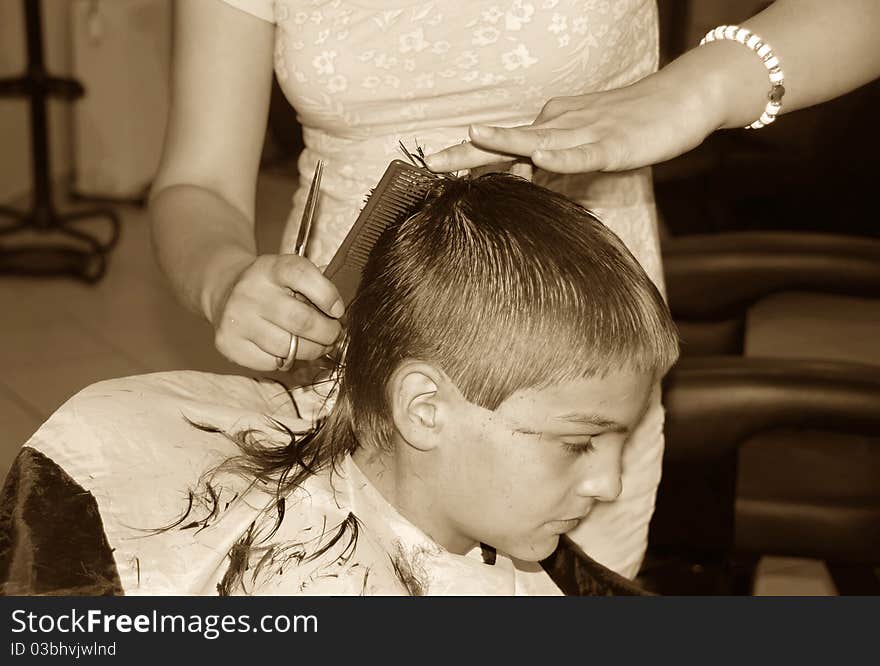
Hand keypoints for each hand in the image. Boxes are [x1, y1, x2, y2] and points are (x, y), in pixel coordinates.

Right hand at [212, 254, 344, 370]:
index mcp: (270, 267)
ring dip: (312, 351)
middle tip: (334, 334)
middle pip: (302, 321)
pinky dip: (286, 361)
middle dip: (328, 333)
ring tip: (317, 345)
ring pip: (289, 348)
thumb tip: (338, 315)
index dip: (327, 295)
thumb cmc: (270, 285)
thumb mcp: (290, 272)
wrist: (224, 289)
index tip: (338, 310)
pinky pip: (271, 363)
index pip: (302, 275)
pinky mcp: (229, 343)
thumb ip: (315, 286)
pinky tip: (287, 349)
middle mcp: (250, 291)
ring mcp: (237, 319)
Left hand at [424, 68, 721, 174]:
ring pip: (538, 139)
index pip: (501, 145)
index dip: (466, 157)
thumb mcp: (585, 148)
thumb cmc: (633, 126)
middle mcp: (558, 125)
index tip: (431, 168)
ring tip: (472, 139)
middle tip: (430, 161)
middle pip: (506, 140)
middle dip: (467, 151)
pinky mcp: (613, 143)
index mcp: (549, 128)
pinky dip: (562, 154)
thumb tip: (528, 181)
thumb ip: (556, 164)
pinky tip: (541, 156)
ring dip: (504, 142)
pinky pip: (584, 151)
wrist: (682, 99)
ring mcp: (584, 132)